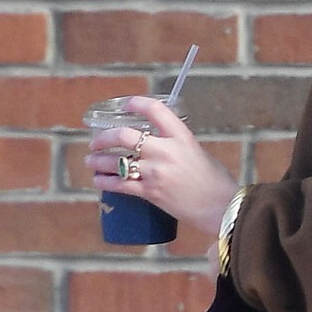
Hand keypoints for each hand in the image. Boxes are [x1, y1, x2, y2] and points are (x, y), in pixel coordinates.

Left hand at [85, 98, 237, 248]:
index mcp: (181, 136)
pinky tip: (98, 180)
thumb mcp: (196, 152)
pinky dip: (105, 182)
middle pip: (124, 135)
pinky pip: (119, 185)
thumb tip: (157, 145)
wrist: (221, 208)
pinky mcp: (150, 193)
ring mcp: (155, 172)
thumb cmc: (215, 182)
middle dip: (105, 137)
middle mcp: (165, 151)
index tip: (125, 104)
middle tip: (96, 141)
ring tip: (90, 160)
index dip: (136, 103)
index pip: (154, 110)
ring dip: (98, 160)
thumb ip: (176, 145)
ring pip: (116, 161)